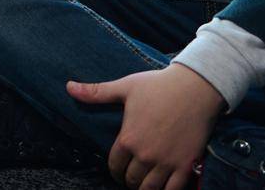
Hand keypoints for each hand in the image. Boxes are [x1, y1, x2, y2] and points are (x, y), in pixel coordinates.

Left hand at [66, 64, 222, 189]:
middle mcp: (146, 154)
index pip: (114, 166)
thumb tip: (68, 87)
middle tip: (132, 175)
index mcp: (129, 138)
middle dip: (129, 179)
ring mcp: (167, 162)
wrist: (195, 87)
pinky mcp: (186, 165)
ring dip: (145, 187)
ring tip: (146, 182)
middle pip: (131, 180)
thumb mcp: (125, 87)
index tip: (118, 168)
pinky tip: (164, 186)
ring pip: (149, 189)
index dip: (114, 169)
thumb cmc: (158, 85)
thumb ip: (96, 92)